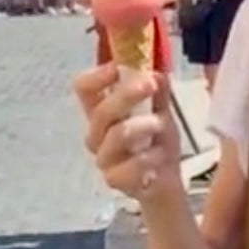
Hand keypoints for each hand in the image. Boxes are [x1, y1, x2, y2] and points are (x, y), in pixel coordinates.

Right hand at [74, 61, 181, 200]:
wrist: (164, 181)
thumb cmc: (155, 142)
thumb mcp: (161, 111)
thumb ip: (158, 92)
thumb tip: (156, 72)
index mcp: (103, 111)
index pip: (84, 89)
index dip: (96, 77)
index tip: (117, 68)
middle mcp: (97, 134)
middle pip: (101, 111)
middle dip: (127, 95)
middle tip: (151, 84)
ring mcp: (103, 158)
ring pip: (117, 135)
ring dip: (144, 125)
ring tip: (161, 125)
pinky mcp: (114, 179)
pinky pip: (131, 165)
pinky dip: (150, 157)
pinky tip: (159, 157)